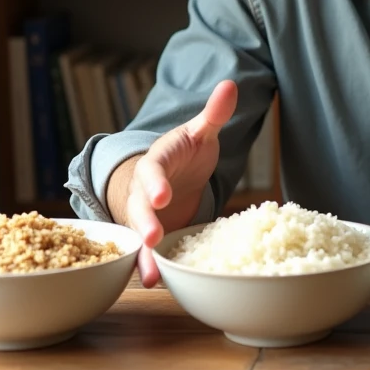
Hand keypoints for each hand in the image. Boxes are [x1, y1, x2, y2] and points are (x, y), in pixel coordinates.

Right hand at [123, 80, 236, 287]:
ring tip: (151, 277)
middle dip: (144, 224)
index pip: (152, 171)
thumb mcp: (198, 133)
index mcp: (155, 163)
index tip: (162, 195)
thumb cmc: (184, 154)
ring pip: (139, 237)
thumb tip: (231, 84)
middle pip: (138, 208)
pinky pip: (149, 253)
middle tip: (153, 239)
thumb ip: (213, 114)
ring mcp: (144, 217)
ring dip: (144, 257)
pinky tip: (159, 285)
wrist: (167, 175)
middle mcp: (143, 192)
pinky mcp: (152, 237)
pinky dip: (151, 268)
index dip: (156, 183)